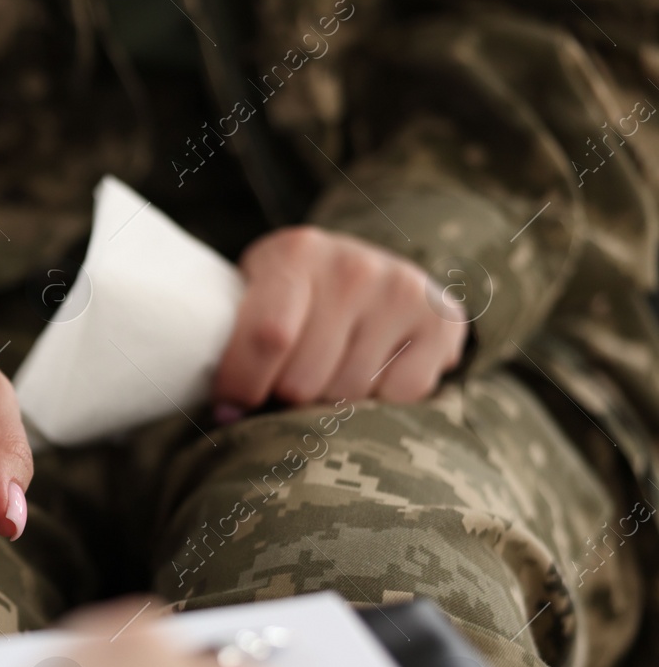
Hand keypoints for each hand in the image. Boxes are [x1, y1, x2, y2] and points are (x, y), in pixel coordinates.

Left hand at [213, 226, 466, 417]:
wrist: (362, 271)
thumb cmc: (288, 298)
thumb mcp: (251, 298)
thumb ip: (234, 340)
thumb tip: (225, 412)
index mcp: (295, 253)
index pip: (268, 336)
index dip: (243, 385)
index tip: (228, 407)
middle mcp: (354, 267)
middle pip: (304, 380)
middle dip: (283, 399)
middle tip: (284, 382)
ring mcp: (403, 290)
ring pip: (349, 396)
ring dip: (329, 403)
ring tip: (326, 373)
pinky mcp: (442, 319)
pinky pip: (399, 398)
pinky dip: (379, 403)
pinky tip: (368, 371)